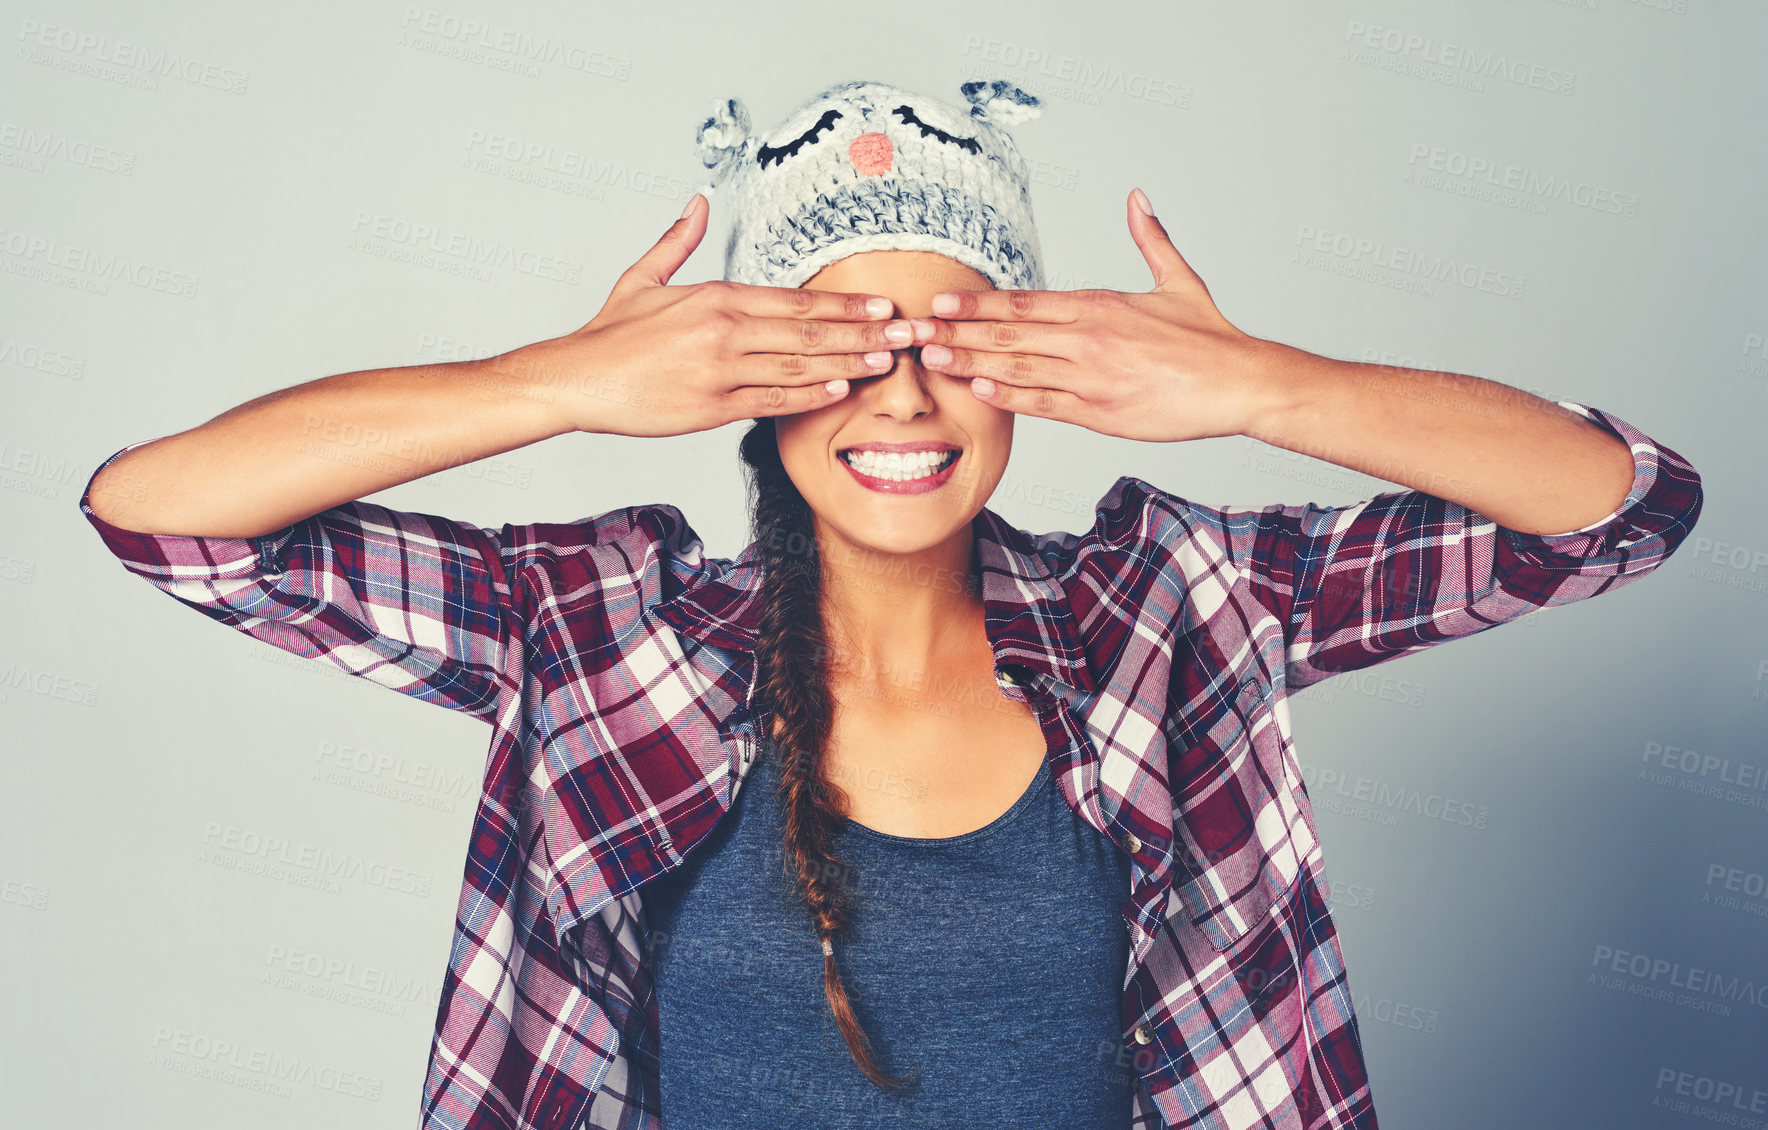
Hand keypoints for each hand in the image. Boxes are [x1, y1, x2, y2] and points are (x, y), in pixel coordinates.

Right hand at [514, 193, 904, 437]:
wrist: (576, 379)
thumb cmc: (611, 334)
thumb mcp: (642, 277)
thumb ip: (678, 240)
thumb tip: (697, 198)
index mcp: (716, 297)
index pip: (795, 298)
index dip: (844, 303)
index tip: (881, 305)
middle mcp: (725, 331)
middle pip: (809, 330)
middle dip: (864, 332)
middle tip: (906, 333)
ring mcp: (721, 371)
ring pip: (799, 365)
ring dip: (849, 363)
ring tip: (887, 362)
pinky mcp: (713, 407)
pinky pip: (773, 400)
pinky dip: (810, 396)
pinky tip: (841, 391)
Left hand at [908, 189, 1289, 443]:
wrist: (1240, 382)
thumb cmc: (1209, 338)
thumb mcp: (1178, 279)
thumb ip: (1150, 239)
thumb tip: (1138, 198)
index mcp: (1099, 305)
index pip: (1023, 301)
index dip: (976, 302)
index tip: (940, 300)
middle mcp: (1088, 338)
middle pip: (1008, 332)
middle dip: (957, 331)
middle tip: (915, 329)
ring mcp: (1090, 377)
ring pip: (1017, 367)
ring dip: (970, 363)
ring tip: (931, 359)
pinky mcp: (1099, 412)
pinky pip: (1043, 403)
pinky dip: (1008, 396)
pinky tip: (978, 390)